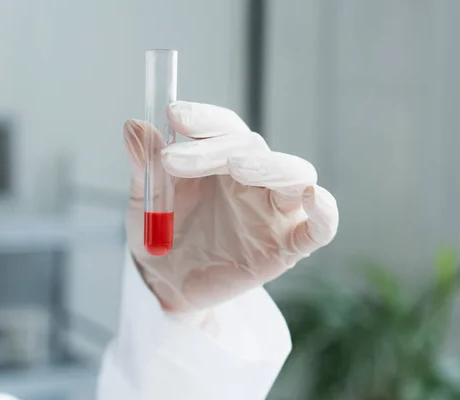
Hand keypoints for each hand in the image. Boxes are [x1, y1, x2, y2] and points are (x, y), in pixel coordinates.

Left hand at [124, 101, 337, 311]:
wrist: (166, 285)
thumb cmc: (161, 236)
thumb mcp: (144, 200)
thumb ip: (145, 165)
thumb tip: (134, 126)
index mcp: (221, 161)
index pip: (226, 127)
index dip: (205, 118)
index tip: (173, 116)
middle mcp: (253, 180)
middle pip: (254, 148)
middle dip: (216, 148)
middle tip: (172, 160)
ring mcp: (275, 211)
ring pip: (295, 175)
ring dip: (271, 165)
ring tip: (238, 167)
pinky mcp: (288, 246)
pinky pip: (321, 228)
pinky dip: (325, 212)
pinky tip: (314, 199)